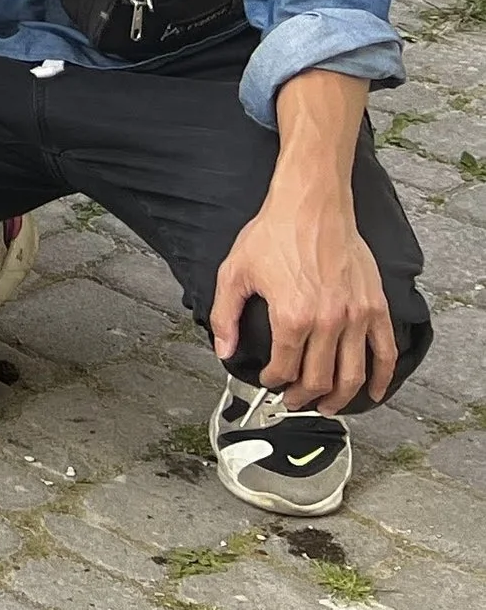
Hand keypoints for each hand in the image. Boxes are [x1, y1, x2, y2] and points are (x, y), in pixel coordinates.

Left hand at [212, 177, 396, 414]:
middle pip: (319, 379)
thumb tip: (224, 351)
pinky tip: (373, 392)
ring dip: (340, 398)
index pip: (285, 368)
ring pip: (352, 375)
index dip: (274, 381)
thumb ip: (225, 315)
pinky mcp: (375, 307)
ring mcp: (355, 317)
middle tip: (295, 401)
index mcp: (292, 317)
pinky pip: (385, 353)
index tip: (270, 381)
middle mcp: (327, 322)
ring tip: (327, 406)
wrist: (311, 204)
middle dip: (304, 397)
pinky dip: (381, 379)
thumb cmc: (274, 232)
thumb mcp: (235, 271)